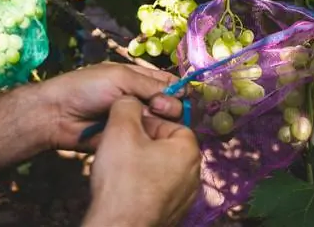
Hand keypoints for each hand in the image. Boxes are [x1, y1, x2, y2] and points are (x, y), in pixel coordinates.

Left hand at [38, 62, 185, 151]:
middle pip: (171, 103)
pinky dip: (153, 136)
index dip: (179, 89)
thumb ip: (151, 85)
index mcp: (140, 78)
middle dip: (170, 106)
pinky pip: (150, 138)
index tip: (180, 96)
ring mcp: (137, 119)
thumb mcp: (121, 78)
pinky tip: (148, 135)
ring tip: (149, 121)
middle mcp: (143, 98)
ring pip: (163, 122)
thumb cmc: (87, 88)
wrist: (57, 116)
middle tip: (157, 109)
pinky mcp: (131, 137)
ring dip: (162, 121)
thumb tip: (180, 95)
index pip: (170, 82)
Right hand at [83, 97, 200, 226]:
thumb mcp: (120, 129)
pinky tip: (126, 189)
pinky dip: (142, 186)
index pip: (170, 123)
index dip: (145, 123)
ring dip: (141, 164)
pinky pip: (157, 189)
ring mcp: (184, 196)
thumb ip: (127, 105)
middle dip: (142, 143)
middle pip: (166, 145)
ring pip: (160, 167)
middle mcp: (193, 174)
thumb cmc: (123, 181)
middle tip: (120, 148)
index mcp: (189, 150)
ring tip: (120, 169)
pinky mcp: (172, 212)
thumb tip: (130, 100)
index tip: (126, 129)